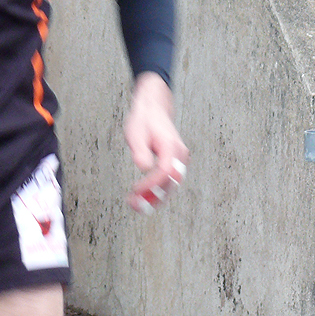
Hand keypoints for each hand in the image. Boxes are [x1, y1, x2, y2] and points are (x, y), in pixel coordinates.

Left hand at [123, 72, 187, 212]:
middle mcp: (179, 154)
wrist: (153, 110)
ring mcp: (179, 160)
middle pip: (172, 183)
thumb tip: (144, 167)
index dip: (151, 184)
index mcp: (171, 146)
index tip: (136, 190)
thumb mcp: (136, 133)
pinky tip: (142, 197)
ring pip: (171, 185)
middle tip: (135, 205)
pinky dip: (157, 191)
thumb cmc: (144, 120)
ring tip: (136, 205)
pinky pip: (168, 181)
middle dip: (154, 197)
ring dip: (155, 198)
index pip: (165, 171)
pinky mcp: (174, 163)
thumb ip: (140, 150)